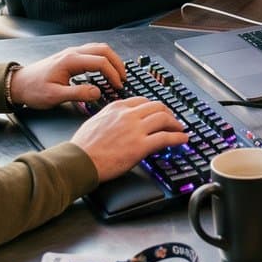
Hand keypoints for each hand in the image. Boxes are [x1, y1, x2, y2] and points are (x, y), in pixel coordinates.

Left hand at [10, 43, 125, 109]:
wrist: (18, 84)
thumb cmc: (33, 90)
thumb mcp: (55, 96)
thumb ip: (77, 94)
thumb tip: (97, 92)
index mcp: (70, 61)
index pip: (100, 62)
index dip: (112, 74)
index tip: (118, 86)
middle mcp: (72, 53)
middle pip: (103, 50)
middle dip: (117, 63)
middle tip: (123, 79)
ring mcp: (71, 53)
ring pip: (99, 49)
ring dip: (111, 59)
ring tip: (117, 74)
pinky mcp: (70, 57)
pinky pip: (92, 52)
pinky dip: (103, 59)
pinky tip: (104, 70)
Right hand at [70, 97, 188, 180]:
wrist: (78, 161)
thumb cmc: (82, 147)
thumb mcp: (96, 121)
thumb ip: (111, 118)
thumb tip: (119, 122)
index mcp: (116, 107)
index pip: (142, 101)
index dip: (154, 107)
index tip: (158, 112)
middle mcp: (128, 115)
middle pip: (157, 106)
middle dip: (168, 112)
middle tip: (172, 120)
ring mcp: (135, 129)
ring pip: (164, 118)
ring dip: (176, 123)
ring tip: (180, 129)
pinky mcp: (140, 146)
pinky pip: (166, 138)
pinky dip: (178, 137)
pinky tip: (183, 139)